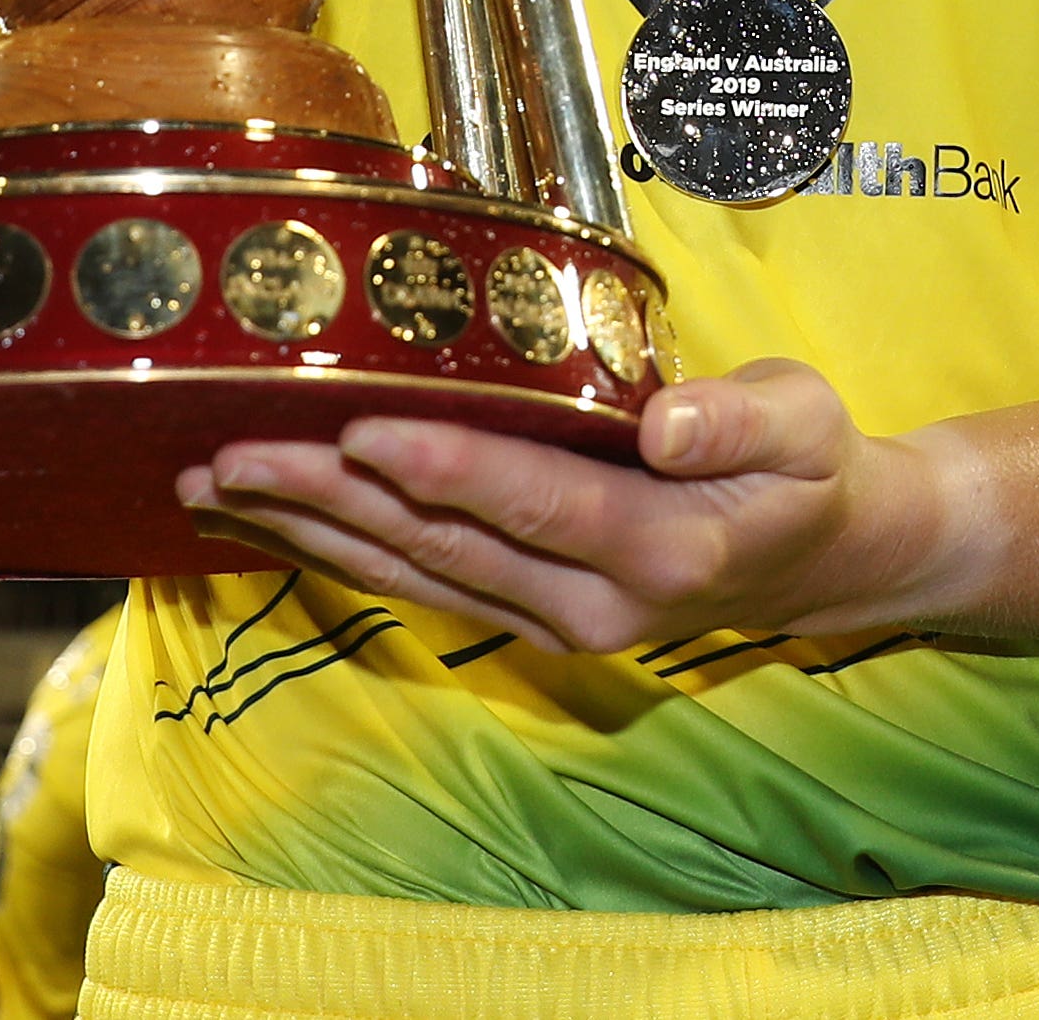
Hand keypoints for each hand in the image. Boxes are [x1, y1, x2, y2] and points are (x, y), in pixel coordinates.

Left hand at [175, 359, 966, 654]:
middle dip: (330, 497)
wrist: (825, 557)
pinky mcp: (523, 613)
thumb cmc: (810, 467)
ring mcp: (551, 620)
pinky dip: (333, 549)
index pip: (534, 501)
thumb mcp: (808, 420)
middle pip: (441, 544)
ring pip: (409, 572)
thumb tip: (665, 420)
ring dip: (306, 531)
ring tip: (213, 486)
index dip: (447, 465)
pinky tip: (266, 520)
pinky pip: (415, 581)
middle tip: (234, 453)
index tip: (361, 427)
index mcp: (660, 547)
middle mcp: (593, 604)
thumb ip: (742, 417)